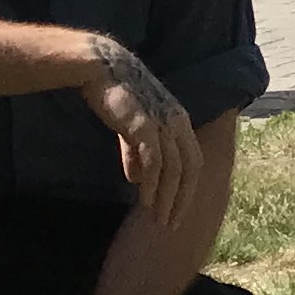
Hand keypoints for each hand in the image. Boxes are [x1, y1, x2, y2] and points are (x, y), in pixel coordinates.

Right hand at [71, 34, 196, 229]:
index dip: (187, 190)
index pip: (193, 163)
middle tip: (171, 225)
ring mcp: (163, 123)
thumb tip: (137, 180)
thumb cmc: (116, 98)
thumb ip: (135, 153)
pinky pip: (155, 160)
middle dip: (182, 200)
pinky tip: (144, 200)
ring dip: (167, 197)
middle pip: (190, 169)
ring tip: (157, 219)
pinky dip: (153, 183)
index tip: (176, 212)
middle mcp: (178, 123)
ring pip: (174, 169)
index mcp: (179, 123)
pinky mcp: (145, 124)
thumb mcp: (130, 129)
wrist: (101, 70)